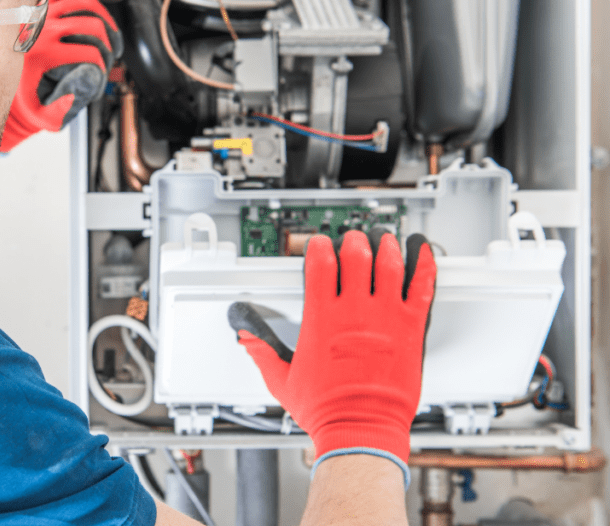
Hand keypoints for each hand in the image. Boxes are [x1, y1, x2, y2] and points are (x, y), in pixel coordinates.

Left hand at [0, 0, 122, 151]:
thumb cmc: (21, 91)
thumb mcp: (37, 111)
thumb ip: (56, 113)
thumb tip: (74, 96)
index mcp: (43, 53)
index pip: (88, 53)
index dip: (102, 64)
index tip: (101, 72)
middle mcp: (43, 28)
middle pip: (91, 25)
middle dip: (107, 42)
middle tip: (109, 54)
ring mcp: (43, 11)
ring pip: (84, 2)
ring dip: (104, 17)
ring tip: (109, 33)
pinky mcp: (43, 2)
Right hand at [228, 229, 435, 464]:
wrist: (361, 429)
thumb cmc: (326, 409)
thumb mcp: (281, 380)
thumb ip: (262, 352)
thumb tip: (246, 338)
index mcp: (322, 319)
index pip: (320, 264)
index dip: (318, 247)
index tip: (319, 244)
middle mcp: (354, 312)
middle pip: (356, 256)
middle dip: (353, 241)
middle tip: (353, 240)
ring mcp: (386, 317)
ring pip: (389, 264)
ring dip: (386, 246)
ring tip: (384, 239)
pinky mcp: (411, 329)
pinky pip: (422, 288)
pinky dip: (424, 266)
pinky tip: (423, 253)